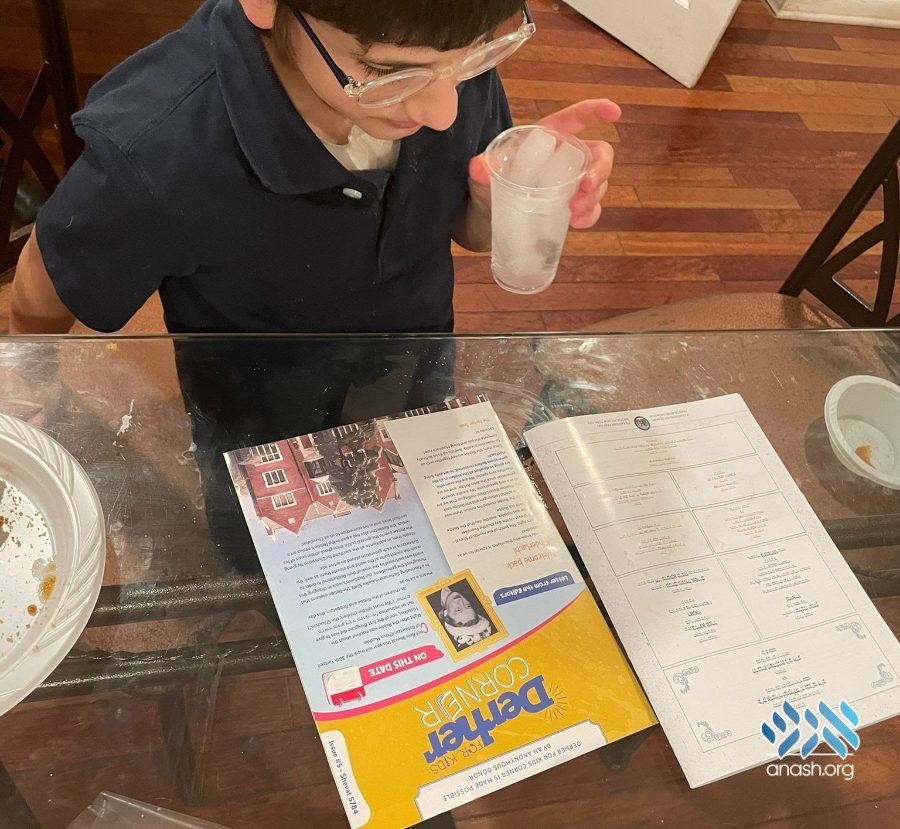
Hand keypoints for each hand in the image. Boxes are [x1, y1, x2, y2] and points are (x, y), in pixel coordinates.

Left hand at [468, 99, 620, 228]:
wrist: (489, 212)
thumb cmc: (492, 180)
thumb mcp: (485, 172)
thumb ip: (483, 167)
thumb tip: (477, 166)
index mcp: (549, 137)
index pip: (576, 118)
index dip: (595, 112)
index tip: (613, 112)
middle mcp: (566, 157)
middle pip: (599, 155)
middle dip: (600, 170)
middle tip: (586, 187)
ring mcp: (572, 182)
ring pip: (598, 184)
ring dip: (593, 197)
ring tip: (574, 212)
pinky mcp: (572, 205)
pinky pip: (591, 209)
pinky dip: (589, 216)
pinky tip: (577, 223)